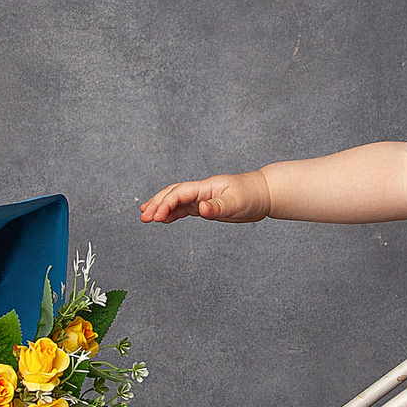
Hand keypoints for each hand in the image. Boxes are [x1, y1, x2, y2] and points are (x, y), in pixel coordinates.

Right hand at [140, 171, 272, 224]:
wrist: (263, 194)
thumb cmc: (252, 195)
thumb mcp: (236, 203)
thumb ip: (218, 206)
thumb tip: (202, 209)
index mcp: (206, 187)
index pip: (179, 193)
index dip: (166, 203)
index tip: (157, 217)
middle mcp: (201, 191)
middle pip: (172, 193)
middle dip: (156, 203)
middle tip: (143, 216)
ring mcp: (202, 198)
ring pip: (175, 200)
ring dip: (160, 207)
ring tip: (145, 215)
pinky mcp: (206, 206)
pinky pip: (184, 209)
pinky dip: (172, 213)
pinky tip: (163, 219)